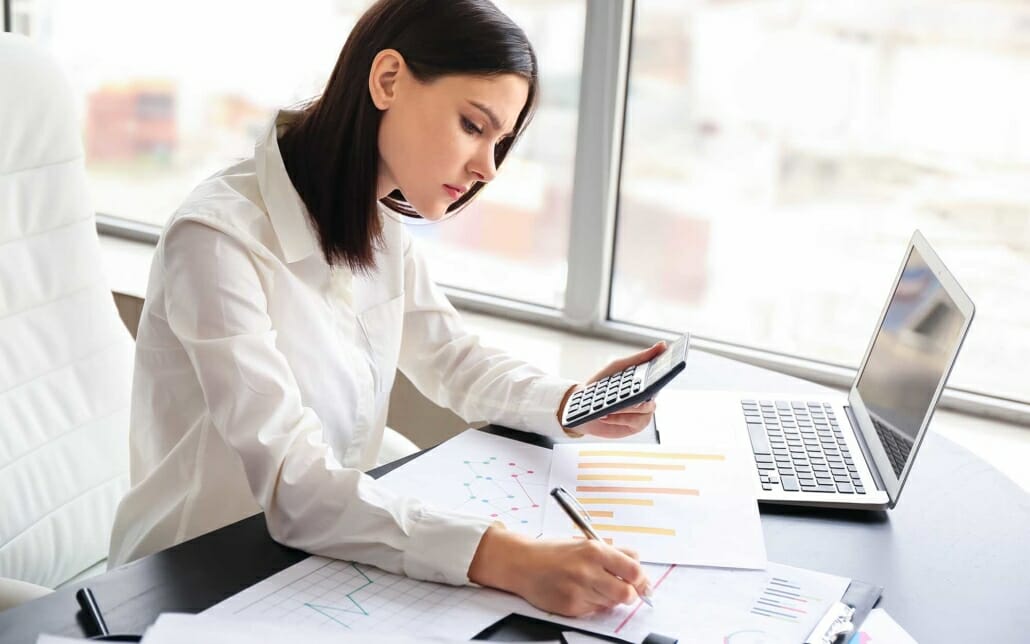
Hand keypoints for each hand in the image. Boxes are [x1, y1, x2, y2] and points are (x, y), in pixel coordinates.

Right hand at [468, 525, 649, 616]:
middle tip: (625, 590)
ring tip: (595, 587)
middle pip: (627, 593)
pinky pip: (595, 611)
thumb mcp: (585, 542)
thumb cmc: (554, 552)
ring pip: (612, 603)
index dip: (641, 579)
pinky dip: (593, 604)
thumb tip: (638, 564)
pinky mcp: (571, 607)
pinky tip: (581, 593)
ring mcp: (579, 591)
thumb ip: (613, 552)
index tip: (640, 581)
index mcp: (595, 550)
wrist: (523, 563)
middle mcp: (588, 571)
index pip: (634, 570)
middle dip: (630, 594)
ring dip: (609, 598)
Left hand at [558, 341, 666, 438]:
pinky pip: (636, 421)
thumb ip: (640, 357)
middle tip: (631, 391)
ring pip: (646, 408)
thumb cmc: (602, 384)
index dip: (667, 370)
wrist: (582, 407)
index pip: (661, 375)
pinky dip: (621, 418)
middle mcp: (648, 396)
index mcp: (645, 380)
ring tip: (610, 405)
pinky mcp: (636, 426)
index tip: (665, 365)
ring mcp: (644, 412)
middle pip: (655, 393)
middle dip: (641, 392)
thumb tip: (663, 344)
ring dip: (626, 407)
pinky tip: (607, 415)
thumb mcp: (619, 366)